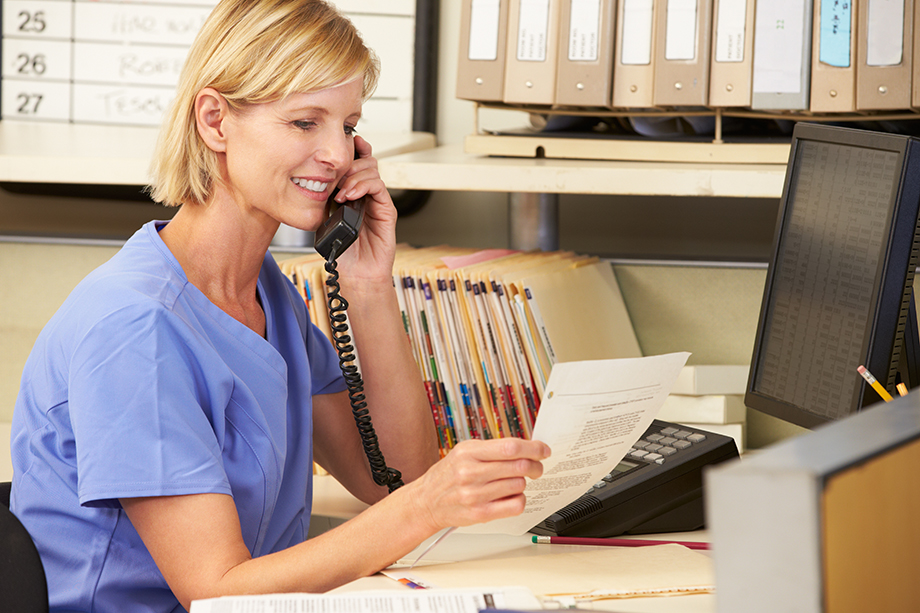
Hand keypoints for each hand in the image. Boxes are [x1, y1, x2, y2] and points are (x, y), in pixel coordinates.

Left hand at [331, 135, 396, 284]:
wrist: (357, 273)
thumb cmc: (343, 252)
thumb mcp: (326, 220)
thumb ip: (325, 199)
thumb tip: (315, 180)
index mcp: (354, 193)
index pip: (357, 163)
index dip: (352, 150)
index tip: (343, 143)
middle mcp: (368, 195)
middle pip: (366, 162)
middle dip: (351, 162)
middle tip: (337, 175)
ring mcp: (378, 201)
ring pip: (372, 171)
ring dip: (354, 176)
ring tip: (341, 192)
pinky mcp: (387, 210)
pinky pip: (379, 187)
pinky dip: (364, 185)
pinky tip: (351, 195)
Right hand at [406, 438, 551, 532]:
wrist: (426, 501)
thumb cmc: (448, 475)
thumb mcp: (464, 452)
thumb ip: (492, 449)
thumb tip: (526, 447)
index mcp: (468, 452)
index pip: (510, 447)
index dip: (533, 448)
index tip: (544, 450)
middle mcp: (470, 473)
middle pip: (519, 466)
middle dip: (535, 466)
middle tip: (537, 467)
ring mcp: (475, 495)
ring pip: (519, 485)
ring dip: (522, 483)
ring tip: (513, 482)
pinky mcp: (480, 514)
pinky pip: (515, 505)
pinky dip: (519, 499)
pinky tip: (511, 496)